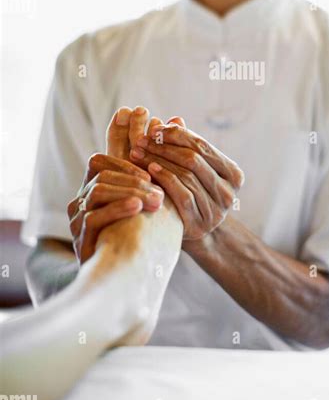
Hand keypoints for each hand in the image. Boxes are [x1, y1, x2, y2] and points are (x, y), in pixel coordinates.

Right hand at [67, 107, 164, 263]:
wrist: (128, 280)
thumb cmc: (144, 234)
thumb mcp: (155, 193)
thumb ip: (161, 160)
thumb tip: (179, 119)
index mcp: (97, 186)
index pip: (104, 155)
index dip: (123, 143)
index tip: (142, 132)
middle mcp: (83, 199)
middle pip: (102, 171)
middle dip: (133, 172)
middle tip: (158, 180)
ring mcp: (79, 219)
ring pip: (98, 189)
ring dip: (131, 190)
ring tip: (156, 198)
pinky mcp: (81, 239)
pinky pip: (95, 217)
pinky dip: (118, 209)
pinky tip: (138, 208)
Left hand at [129, 122, 244, 240]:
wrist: (184, 231)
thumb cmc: (186, 192)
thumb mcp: (189, 169)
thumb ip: (184, 146)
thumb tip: (175, 119)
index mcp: (233, 174)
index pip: (203, 146)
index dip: (177, 135)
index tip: (155, 128)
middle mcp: (229, 193)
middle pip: (194, 160)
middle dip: (165, 147)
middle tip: (142, 140)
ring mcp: (217, 211)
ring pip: (186, 175)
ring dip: (159, 160)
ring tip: (139, 152)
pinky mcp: (200, 224)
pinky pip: (182, 194)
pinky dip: (164, 179)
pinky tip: (149, 170)